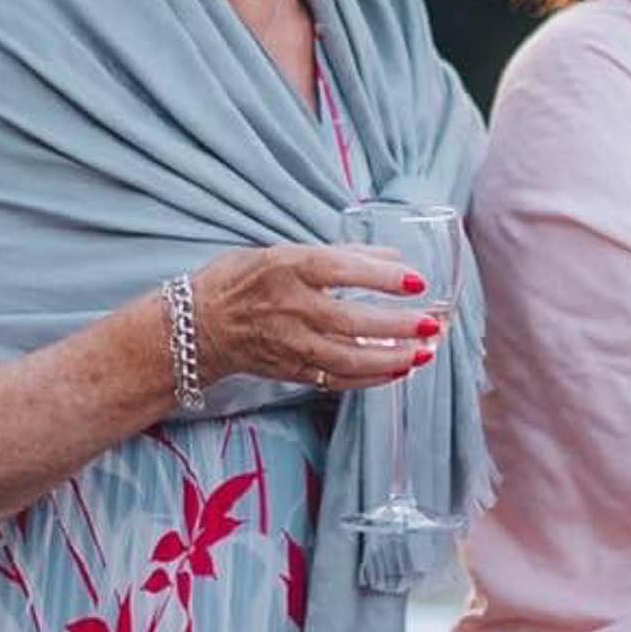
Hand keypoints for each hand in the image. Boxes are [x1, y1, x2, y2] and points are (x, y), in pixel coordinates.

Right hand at [189, 244, 435, 393]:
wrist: (197, 325)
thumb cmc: (243, 280)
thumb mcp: (283, 251)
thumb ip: (340, 254)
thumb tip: (394, 258)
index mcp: (288, 268)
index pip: (341, 270)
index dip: (381, 277)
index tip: (417, 280)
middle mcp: (290, 308)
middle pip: (351, 322)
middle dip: (397, 326)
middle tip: (433, 325)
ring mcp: (290, 344)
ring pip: (348, 358)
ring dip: (392, 359)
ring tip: (425, 353)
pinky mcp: (291, 370)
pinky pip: (338, 380)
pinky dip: (372, 379)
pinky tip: (399, 372)